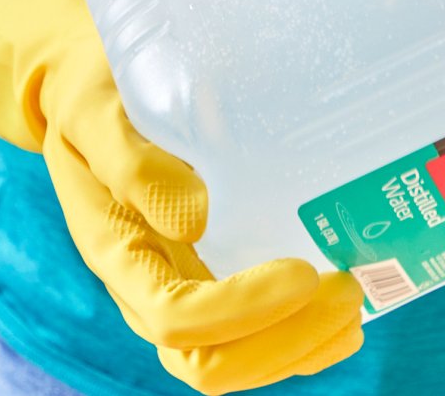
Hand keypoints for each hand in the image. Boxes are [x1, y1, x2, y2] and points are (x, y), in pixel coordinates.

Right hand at [0, 0, 363, 393]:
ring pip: (235, 356)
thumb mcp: (99, 111)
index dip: (242, 311)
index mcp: (118, 252)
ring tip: (357, 307)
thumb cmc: (95, 92)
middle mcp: (151, 279)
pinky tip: (347, 306)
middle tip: (349, 293)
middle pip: (212, 360)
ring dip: (300, 345)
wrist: (87, 85)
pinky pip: (252, 327)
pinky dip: (302, 330)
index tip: (303, 271)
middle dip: (284, 342)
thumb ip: (132, 160)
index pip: (178, 317)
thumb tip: (193, 215)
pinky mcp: (211, 265)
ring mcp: (182, 279)